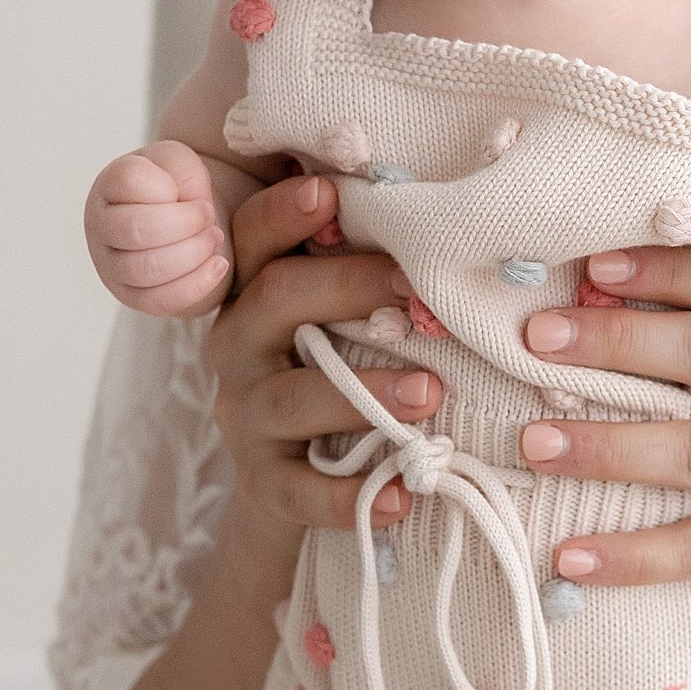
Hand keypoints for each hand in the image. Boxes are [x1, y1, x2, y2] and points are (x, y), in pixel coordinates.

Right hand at [85, 141, 236, 316]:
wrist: (190, 222)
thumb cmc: (180, 188)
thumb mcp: (182, 163)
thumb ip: (180, 170)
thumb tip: (183, 203)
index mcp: (110, 185)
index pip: (130, 181)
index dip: (170, 187)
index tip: (193, 193)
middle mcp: (102, 226)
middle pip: (136, 229)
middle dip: (186, 224)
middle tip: (209, 218)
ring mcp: (112, 266)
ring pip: (146, 269)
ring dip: (193, 254)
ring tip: (214, 239)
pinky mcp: (133, 297)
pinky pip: (159, 301)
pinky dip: (197, 284)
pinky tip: (219, 265)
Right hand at [206, 174, 443, 560]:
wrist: (294, 487)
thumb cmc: (337, 376)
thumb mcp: (341, 321)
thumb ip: (371, 277)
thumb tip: (452, 222)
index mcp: (256, 295)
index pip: (254, 241)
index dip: (283, 214)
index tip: (327, 192)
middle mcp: (238, 347)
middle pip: (275, 301)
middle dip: (345, 287)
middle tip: (416, 291)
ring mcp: (246, 417)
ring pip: (293, 398)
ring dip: (364, 394)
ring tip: (432, 393)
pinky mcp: (265, 484)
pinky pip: (302, 491)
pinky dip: (354, 497)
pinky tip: (407, 494)